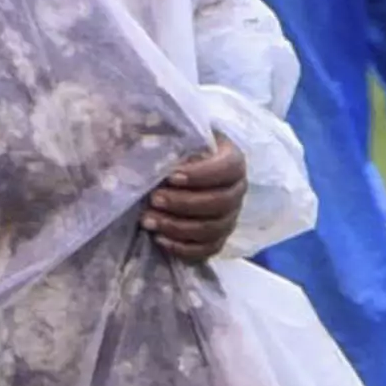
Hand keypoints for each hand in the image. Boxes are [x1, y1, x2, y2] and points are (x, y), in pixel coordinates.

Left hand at [142, 139, 245, 262]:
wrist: (182, 171)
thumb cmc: (180, 150)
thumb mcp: (178, 136)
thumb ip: (171, 138)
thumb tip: (152, 142)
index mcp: (233, 161)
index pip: (228, 169)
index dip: (201, 175)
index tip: (171, 176)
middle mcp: (237, 190)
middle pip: (220, 202)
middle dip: (183, 203)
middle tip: (153, 199)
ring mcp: (230, 217)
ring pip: (212, 229)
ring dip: (178, 227)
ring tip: (148, 220)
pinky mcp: (218, 238)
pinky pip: (207, 250)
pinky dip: (183, 248)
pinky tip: (159, 238)